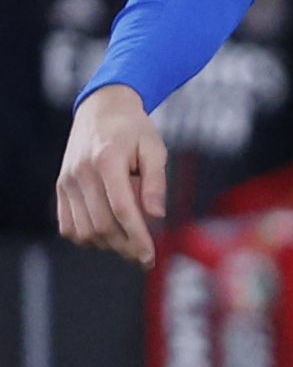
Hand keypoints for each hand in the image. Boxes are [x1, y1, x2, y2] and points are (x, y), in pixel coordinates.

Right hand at [56, 85, 165, 265]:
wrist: (101, 109)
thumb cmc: (134, 129)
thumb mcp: (155, 148)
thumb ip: (156, 182)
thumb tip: (157, 215)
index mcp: (107, 161)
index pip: (122, 210)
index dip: (138, 238)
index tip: (151, 257)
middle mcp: (82, 173)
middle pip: (102, 225)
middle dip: (126, 247)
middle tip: (144, 256)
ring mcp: (68, 181)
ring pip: (84, 230)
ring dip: (108, 245)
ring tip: (129, 246)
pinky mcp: (61, 186)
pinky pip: (67, 225)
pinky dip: (86, 238)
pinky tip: (106, 237)